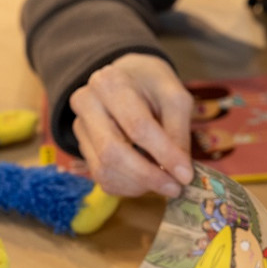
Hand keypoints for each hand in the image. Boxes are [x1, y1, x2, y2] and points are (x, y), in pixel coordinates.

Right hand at [68, 53, 194, 197]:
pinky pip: (102, 179)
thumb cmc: (153, 87)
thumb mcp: (175, 98)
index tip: (186, 175)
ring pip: (104, 170)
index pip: (137, 126)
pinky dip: (128, 188)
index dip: (163, 154)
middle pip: (112, 151)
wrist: (127, 79)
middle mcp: (87, 104)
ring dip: (138, 185)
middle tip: (175, 188)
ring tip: (165, 184)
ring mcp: (80, 129)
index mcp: (110, 83)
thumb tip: (181, 173)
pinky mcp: (82, 149)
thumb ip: (178, 132)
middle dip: (147, 176)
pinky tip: (148, 182)